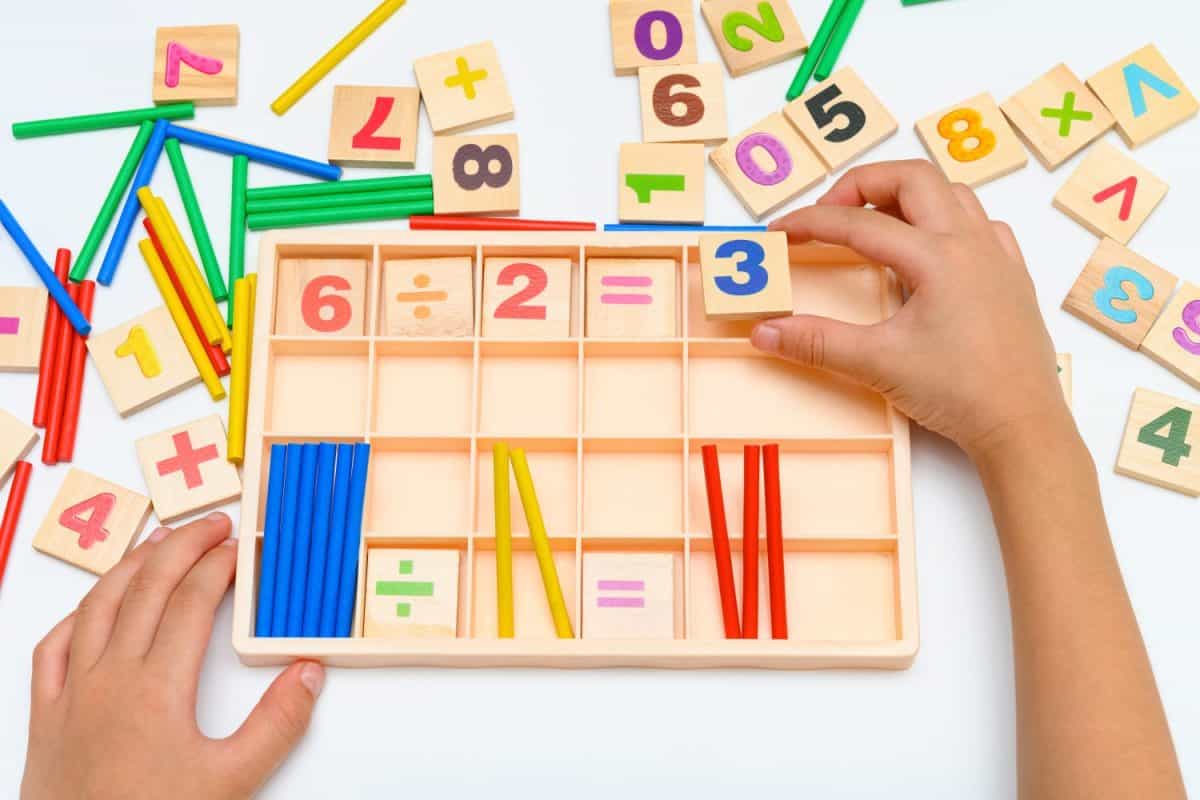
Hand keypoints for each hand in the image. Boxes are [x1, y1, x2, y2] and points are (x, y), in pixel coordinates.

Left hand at [21, 513, 324, 799]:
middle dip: (181, 546)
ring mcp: (72, 692)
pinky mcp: (46, 714)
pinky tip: (94, 607)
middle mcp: (109, 677)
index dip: (218, 566)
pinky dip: (77, 614)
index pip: (193, 602)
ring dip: (131, 565)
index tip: (239, 547)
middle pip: (147, 588)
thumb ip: (276, 725)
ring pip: (98, 605)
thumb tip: (307, 674)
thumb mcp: (231, 780)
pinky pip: (53, 647)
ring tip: (159, 542)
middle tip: (210, 525)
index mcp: (156, 687)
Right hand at [752, 160, 1069, 462]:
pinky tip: (931, 249)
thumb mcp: (878, 364)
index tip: (782, 232)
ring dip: (906, 195)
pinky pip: (980, 223)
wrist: (1023, 425)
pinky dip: (946, 219)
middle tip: (830, 212)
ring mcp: (997, 256)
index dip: (812, 222)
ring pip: (951, 193)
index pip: (860, 223)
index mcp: (936, 256)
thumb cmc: (960, 392)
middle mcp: (970, 242)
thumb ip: (817, 343)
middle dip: (863, 184)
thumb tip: (766, 332)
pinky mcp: (1012, 276)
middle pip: (912, 179)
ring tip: (875, 222)